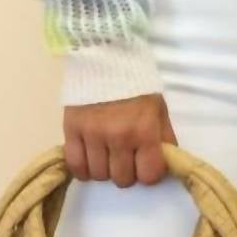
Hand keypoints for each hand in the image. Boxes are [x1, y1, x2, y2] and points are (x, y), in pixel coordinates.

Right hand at [63, 92, 178, 185]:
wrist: (105, 57)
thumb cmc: (137, 85)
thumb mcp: (159, 109)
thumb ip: (163, 139)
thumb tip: (164, 164)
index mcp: (144, 131)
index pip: (148, 175)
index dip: (149, 172)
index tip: (145, 163)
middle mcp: (118, 137)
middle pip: (122, 179)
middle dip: (127, 171)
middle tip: (126, 156)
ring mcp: (92, 135)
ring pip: (99, 175)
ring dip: (105, 169)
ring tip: (107, 154)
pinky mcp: (71, 130)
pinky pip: (77, 166)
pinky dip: (84, 169)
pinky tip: (90, 160)